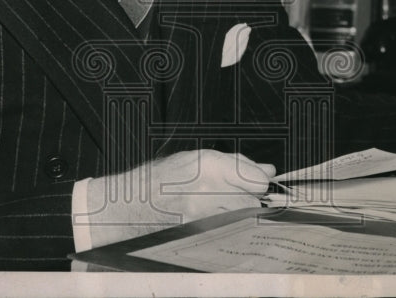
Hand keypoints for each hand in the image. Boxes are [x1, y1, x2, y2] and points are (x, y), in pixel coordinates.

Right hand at [84, 150, 273, 245]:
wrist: (129, 205)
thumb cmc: (159, 179)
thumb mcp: (195, 159)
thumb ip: (235, 164)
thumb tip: (266, 171)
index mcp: (208, 166)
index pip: (256, 181)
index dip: (258, 182)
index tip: (256, 183)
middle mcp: (207, 192)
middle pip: (252, 203)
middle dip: (249, 200)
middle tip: (233, 196)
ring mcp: (202, 217)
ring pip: (241, 219)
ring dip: (237, 214)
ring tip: (217, 207)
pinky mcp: (198, 235)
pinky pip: (226, 232)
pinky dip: (225, 227)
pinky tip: (210, 220)